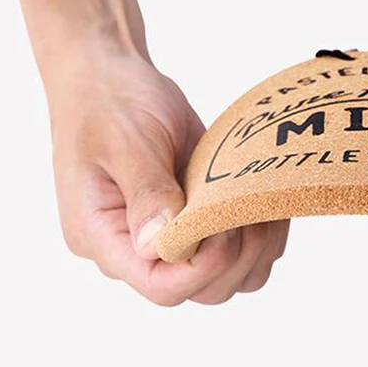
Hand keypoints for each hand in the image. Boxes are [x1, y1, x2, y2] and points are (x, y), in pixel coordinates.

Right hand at [47, 43, 287, 305]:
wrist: (111, 76)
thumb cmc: (108, 101)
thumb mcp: (125, 139)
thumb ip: (147, 191)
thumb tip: (161, 243)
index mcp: (103, 237)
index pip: (162, 286)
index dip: (204, 266)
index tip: (223, 221)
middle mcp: (136, 252)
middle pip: (203, 290)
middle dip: (237, 254)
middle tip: (244, 203)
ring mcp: (171, 242)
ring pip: (231, 278)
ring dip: (257, 247)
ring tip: (257, 200)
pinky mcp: (199, 227)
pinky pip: (243, 254)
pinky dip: (264, 234)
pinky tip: (263, 199)